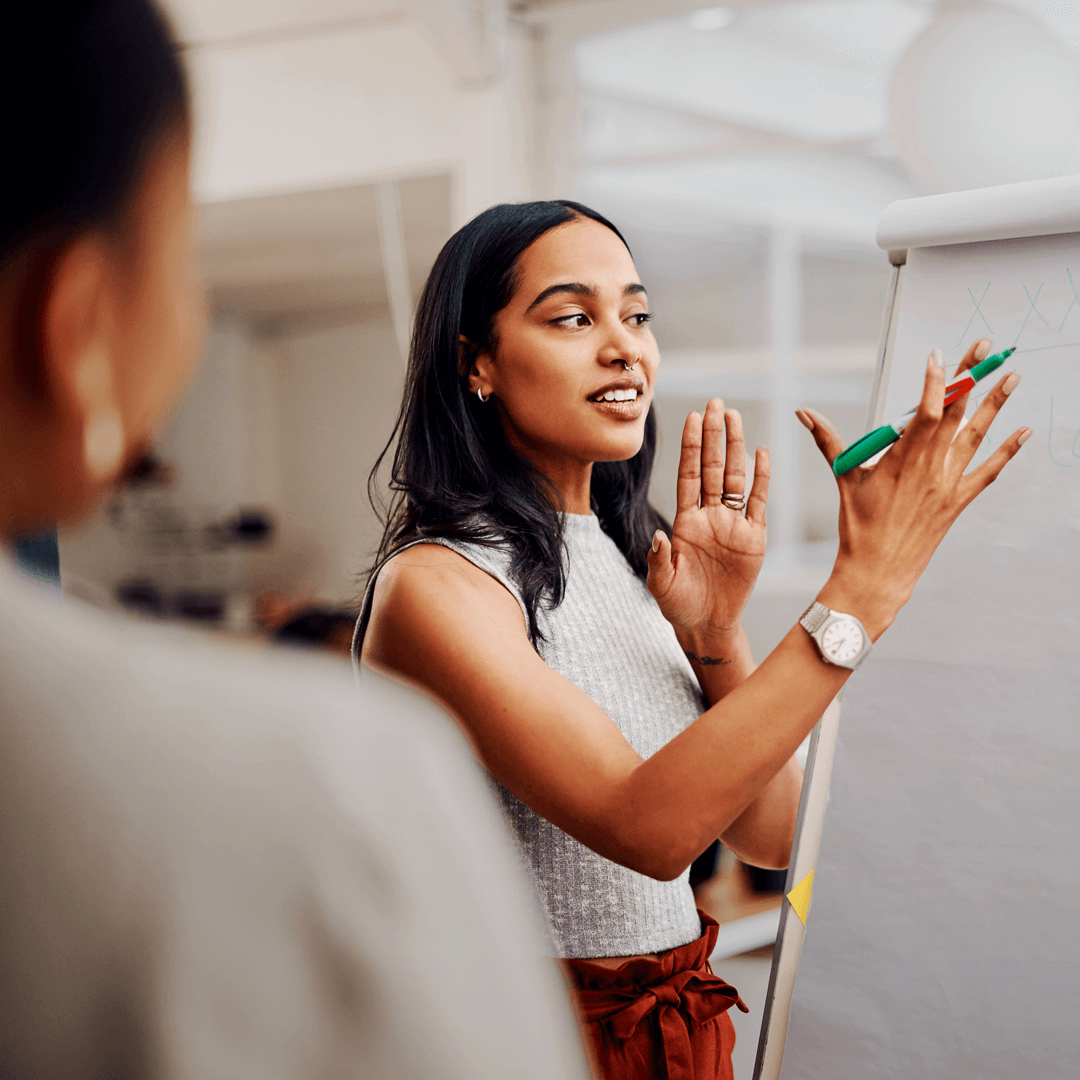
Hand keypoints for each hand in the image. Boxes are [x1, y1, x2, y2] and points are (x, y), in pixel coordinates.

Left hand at [647, 399, 769, 635]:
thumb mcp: (661, 583)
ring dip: (735, 447)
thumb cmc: (679, 604)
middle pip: (713, 467)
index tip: (691, 418)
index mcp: (684, 522)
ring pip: (736, 478)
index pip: (689, 476)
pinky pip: (758, 503)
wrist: (707, 624)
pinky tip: (761, 453)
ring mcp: (732, 525)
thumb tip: (658, 536)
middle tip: (715, 403)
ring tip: (734, 417)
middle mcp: (708, 516)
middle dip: (713, 436)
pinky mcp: (753, 539)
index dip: (691, 447)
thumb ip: (658, 559)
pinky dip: (761, 478)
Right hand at [799, 339, 1029, 637]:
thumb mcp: (843, 477)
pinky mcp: (957, 501)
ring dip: (996, 404)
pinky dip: (1007, 452)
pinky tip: (1024, 432)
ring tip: (1012, 377)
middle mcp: (929, 468)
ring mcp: (947, 484)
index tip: (939, 356)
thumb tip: (804, 413)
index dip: (935, 382)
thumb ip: (827, 440)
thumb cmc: (858, 527)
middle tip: (986, 349)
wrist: (878, 570)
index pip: (924, 411)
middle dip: (971, 377)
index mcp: (900, 459)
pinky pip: (988, 472)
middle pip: (955, 413)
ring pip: (976, 435)